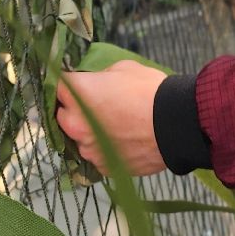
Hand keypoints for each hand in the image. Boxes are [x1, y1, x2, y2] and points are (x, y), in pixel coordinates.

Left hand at [55, 60, 167, 177]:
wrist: (175, 124)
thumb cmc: (150, 90)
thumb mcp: (124, 69)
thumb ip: (102, 77)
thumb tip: (98, 84)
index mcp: (78, 94)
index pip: (58, 86)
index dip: (70, 85)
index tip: (79, 85)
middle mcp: (75, 123)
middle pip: (62, 116)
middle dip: (74, 110)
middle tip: (94, 106)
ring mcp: (88, 148)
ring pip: (79, 140)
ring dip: (89, 133)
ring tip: (113, 127)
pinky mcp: (104, 166)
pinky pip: (97, 156)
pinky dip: (105, 150)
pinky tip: (123, 142)